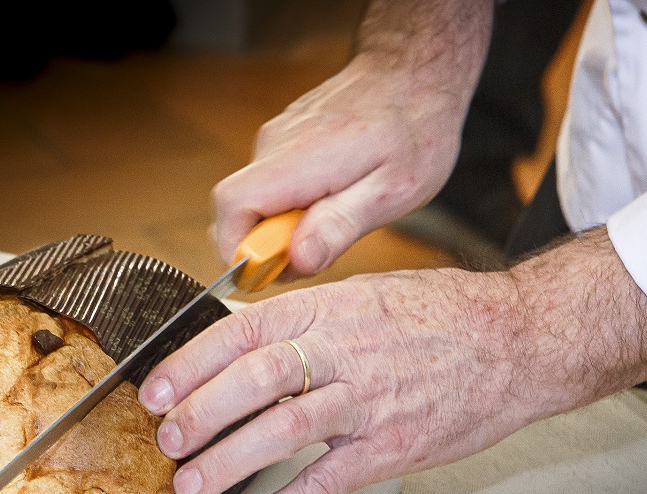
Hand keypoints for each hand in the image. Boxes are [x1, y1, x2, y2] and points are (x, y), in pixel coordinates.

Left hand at [140, 268, 532, 493]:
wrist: (518, 339)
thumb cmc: (441, 314)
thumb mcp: (365, 293)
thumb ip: (306, 317)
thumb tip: (242, 340)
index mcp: (330, 307)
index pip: (243, 331)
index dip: (192, 362)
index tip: (157, 388)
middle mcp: (344, 350)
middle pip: (255, 379)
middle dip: (200, 411)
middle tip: (167, 439)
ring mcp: (369, 400)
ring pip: (283, 430)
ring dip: (228, 460)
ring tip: (192, 484)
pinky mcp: (392, 447)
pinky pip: (327, 482)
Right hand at [212, 0, 492, 278]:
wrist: (413, 70)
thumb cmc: (414, 128)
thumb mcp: (394, 190)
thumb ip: (340, 226)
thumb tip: (297, 260)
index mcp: (298, 159)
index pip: (232, 207)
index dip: (240, 249)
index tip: (274, 270)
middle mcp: (274, 146)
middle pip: (238, 212)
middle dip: (268, 247)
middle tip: (319, 250)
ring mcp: (274, 141)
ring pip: (255, 203)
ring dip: (284, 227)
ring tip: (336, 217)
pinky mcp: (281, 142)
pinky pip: (270, 188)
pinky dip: (291, 207)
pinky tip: (332, 198)